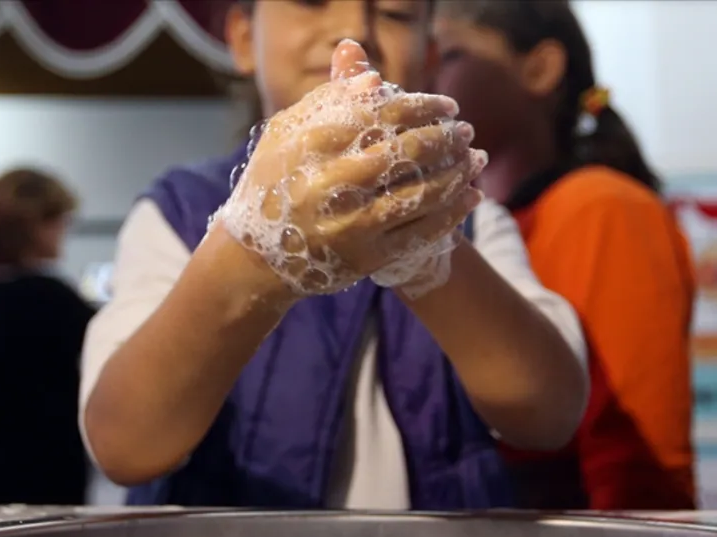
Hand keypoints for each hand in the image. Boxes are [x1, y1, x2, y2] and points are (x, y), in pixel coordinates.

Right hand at [213, 39, 484, 295]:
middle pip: (404, 153)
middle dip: (444, 138)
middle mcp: (329, 185)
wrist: (256, 261)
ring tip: (475, 158)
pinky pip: (420, 231)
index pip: (377, 116)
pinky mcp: (366, 256)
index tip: (446, 105)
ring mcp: (349, 224)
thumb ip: (326, 104)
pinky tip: (471, 195)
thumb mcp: (284, 138)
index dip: (419, 107)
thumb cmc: (273, 188)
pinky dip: (452, 211)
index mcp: (308, 148)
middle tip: (466, 131)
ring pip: (419, 192)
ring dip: (456, 172)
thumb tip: (373, 79)